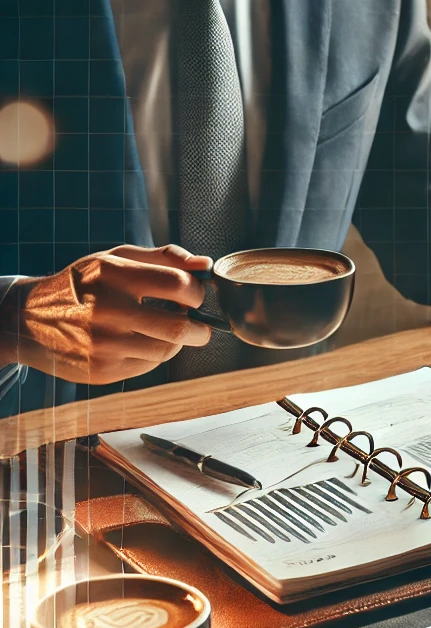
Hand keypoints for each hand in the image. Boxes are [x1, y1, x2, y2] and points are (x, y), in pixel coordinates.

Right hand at [0, 245, 212, 384]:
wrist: (28, 319)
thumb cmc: (84, 285)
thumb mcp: (115, 259)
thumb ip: (164, 258)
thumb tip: (206, 265)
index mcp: (113, 274)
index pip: (178, 284)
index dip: (197, 293)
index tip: (194, 296)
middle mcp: (108, 310)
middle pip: (179, 327)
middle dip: (201, 328)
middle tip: (201, 326)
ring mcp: (104, 343)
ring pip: (166, 350)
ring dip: (178, 342)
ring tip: (168, 331)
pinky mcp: (102, 369)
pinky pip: (148, 365)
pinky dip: (153, 354)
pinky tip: (140, 343)